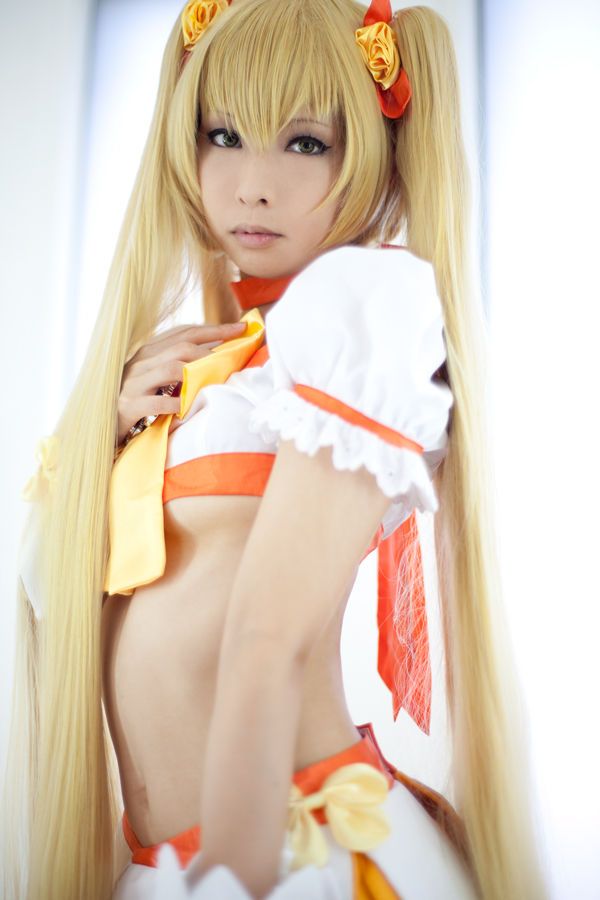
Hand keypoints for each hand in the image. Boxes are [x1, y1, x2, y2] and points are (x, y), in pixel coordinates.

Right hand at [116, 321, 246, 445]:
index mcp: (150, 352)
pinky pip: (157, 402)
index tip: (241, 328)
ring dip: (196, 373)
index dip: (214, 329)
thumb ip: (180, 366)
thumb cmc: (139, 401)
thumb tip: (217, 357)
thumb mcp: (158, 379)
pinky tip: (187, 409)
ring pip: (170, 368)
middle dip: (212, 346)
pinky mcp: (129, 405)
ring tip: (215, 378)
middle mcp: (141, 362)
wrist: (104, 424)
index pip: (184, 332)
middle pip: (181, 346)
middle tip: (235, 352)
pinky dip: (176, 405)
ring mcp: (134, 382)